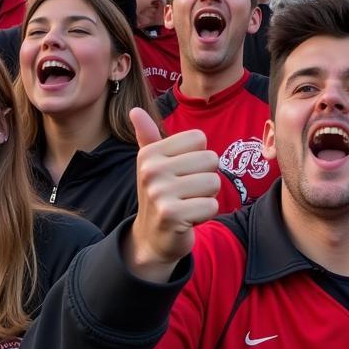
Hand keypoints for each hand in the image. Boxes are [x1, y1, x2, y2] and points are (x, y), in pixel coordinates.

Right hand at [124, 108, 219, 281]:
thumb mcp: (152, 164)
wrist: (152, 238)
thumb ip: (148, 136)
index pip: (199, 139)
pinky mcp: (172, 215)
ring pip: (214, 182)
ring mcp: (160, 193)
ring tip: (187, 204)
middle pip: (210, 160)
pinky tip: (188, 219)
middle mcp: (151, 170)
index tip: (181, 174)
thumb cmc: (160, 195)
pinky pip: (212, 206)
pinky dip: (205, 214)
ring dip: (206, 197)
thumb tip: (134, 110)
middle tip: (186, 192)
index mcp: (150, 153)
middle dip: (205, 178)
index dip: (198, 158)